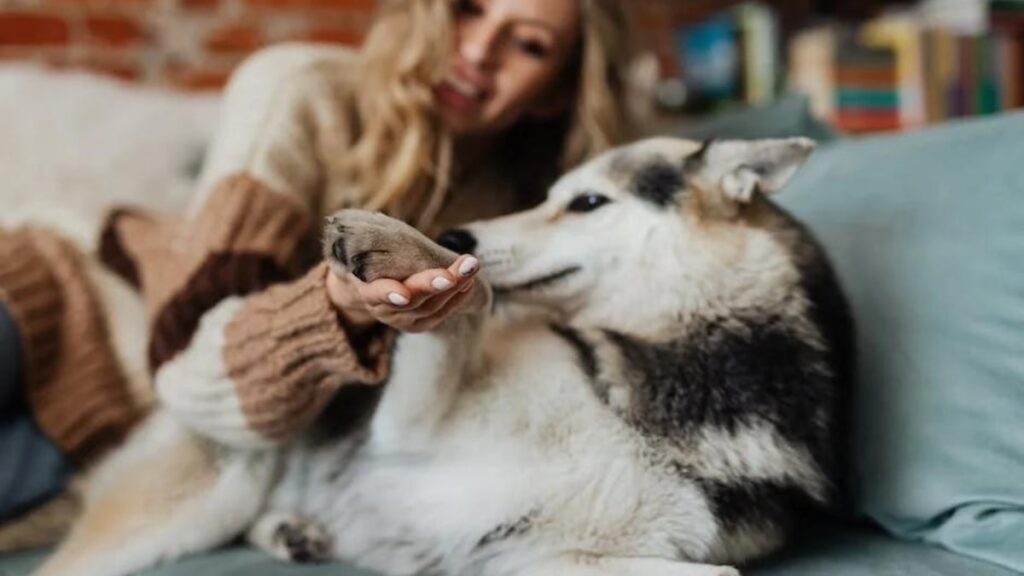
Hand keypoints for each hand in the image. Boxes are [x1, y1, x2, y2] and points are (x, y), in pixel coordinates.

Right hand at [327, 255, 479, 332]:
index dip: (389, 294)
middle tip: (452, 275)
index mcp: (366, 289)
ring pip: (430, 307)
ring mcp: (400, 321)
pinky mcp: (417, 325)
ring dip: (454, 286)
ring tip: (470, 266)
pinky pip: (440, 314)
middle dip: (433, 285)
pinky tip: (469, 282)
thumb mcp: (371, 249)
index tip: (403, 295)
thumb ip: (380, 244)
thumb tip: (385, 226)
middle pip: (411, 300)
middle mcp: (382, 310)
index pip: (376, 293)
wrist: (369, 282)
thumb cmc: (373, 257)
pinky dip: (457, 297)